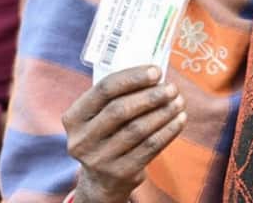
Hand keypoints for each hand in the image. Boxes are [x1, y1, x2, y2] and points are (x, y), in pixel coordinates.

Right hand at [63, 66, 185, 202]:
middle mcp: (82, 140)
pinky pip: (149, 147)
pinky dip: (167, 131)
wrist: (102, 180)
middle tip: (171, 87)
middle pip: (120, 110)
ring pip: (137, 129)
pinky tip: (179, 120)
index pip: (103, 90)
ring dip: (162, 112)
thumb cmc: (106, 135)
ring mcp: (100, 159)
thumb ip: (116, 96)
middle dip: (150, 96)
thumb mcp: (98, 117)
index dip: (131, 78)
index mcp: (73, 118)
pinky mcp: (120, 173)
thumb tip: (153, 73)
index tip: (156, 70)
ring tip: (179, 101)